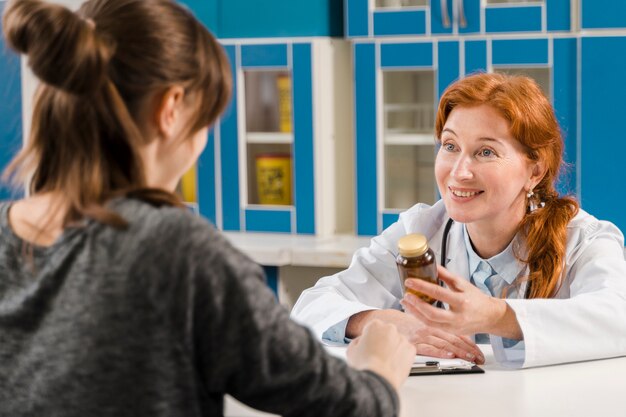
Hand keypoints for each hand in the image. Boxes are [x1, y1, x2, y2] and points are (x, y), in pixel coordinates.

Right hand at [346, 320, 414, 390]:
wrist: (379, 380)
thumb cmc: (365, 366)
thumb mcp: (351, 350)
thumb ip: (357, 341)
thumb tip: (361, 341)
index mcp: (374, 325)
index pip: (372, 328)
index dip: (369, 339)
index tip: (368, 347)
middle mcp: (390, 328)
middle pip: (386, 333)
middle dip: (383, 342)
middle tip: (376, 356)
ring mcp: (402, 339)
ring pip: (397, 342)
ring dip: (392, 349)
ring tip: (385, 363)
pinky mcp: (411, 350)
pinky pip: (406, 351)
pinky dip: (402, 357)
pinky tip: (393, 365)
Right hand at [347, 309, 483, 363]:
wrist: (382, 321)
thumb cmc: (400, 323)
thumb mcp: (418, 321)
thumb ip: (430, 326)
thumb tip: (444, 337)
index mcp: (432, 323)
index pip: (454, 332)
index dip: (467, 341)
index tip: (477, 350)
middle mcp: (429, 328)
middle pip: (453, 338)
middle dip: (467, 349)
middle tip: (479, 357)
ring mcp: (421, 335)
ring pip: (444, 344)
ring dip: (458, 352)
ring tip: (470, 359)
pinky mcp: (413, 343)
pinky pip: (429, 348)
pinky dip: (440, 352)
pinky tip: (449, 356)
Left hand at [400, 265, 521, 339]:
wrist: (489, 316)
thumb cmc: (476, 299)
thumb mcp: (463, 284)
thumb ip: (446, 275)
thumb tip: (432, 265)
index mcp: (462, 301)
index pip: (438, 293)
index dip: (422, 286)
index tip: (410, 281)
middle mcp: (458, 316)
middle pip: (432, 313)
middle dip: (416, 304)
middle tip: (406, 295)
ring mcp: (454, 327)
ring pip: (430, 323)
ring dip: (415, 312)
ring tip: (405, 302)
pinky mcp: (450, 332)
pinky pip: (432, 326)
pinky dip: (420, 318)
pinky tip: (413, 310)